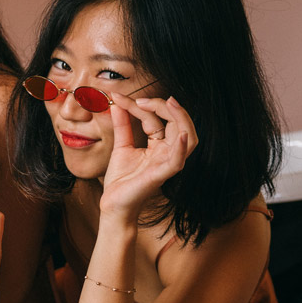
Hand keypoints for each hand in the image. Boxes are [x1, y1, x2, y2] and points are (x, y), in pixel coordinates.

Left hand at [100, 94, 197, 220]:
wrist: (113, 204)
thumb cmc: (121, 180)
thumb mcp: (121, 146)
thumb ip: (122, 125)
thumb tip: (117, 103)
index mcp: (160, 146)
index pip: (158, 119)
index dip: (142, 106)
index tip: (120, 98)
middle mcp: (168, 153)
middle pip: (178, 123)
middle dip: (163, 106)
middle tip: (142, 99)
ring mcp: (168, 163)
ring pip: (188, 137)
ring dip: (181, 118)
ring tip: (170, 102)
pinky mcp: (162, 175)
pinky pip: (179, 160)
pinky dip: (182, 147)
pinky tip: (180, 135)